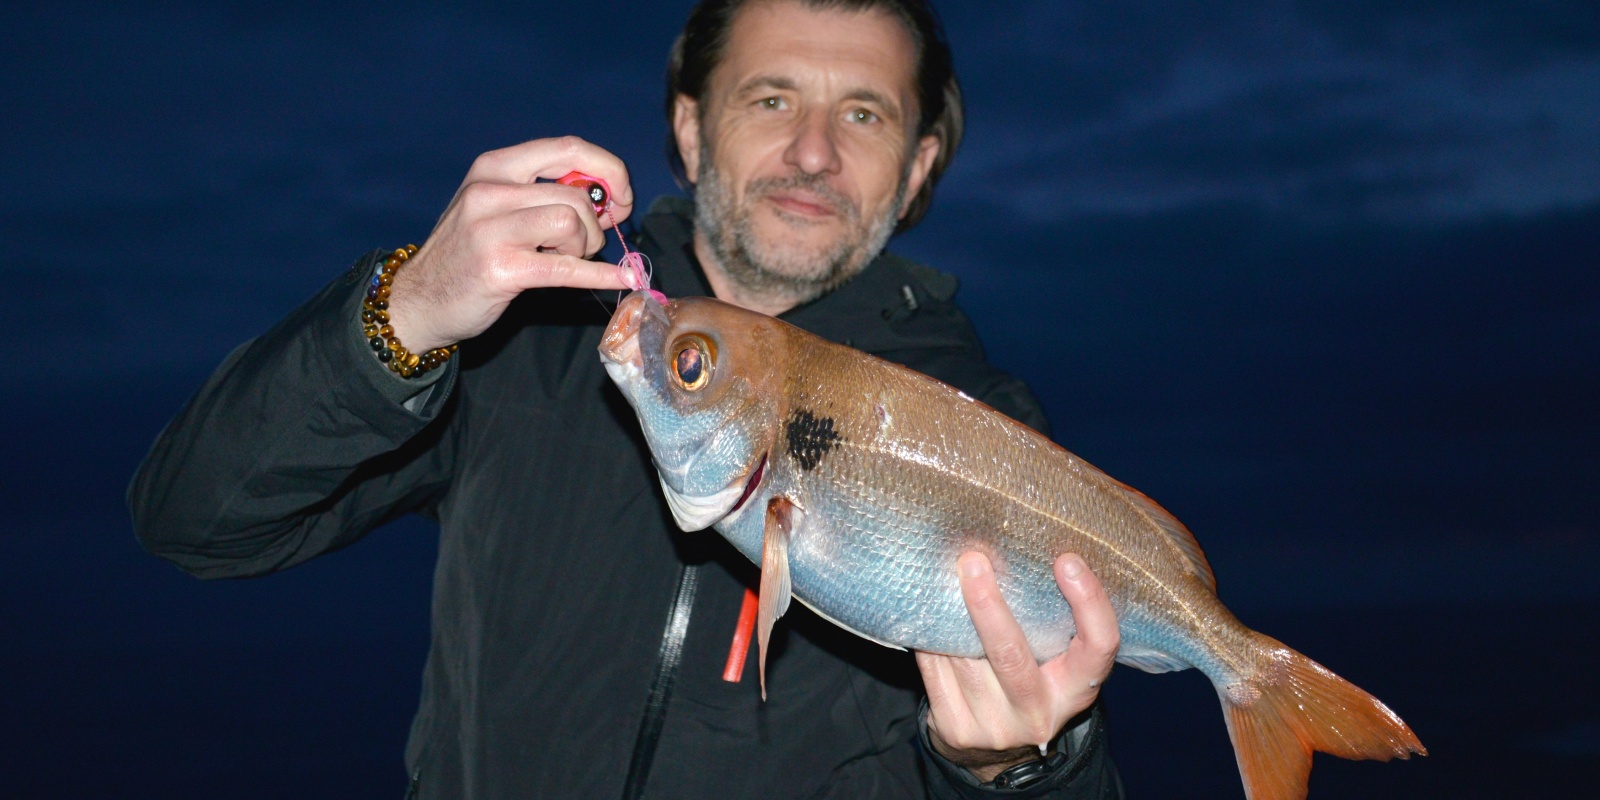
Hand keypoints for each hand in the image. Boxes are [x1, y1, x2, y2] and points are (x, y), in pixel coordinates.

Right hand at [387, 136, 634, 352]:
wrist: (418, 300)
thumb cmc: (467, 253)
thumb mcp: (496, 207)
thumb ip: (544, 194)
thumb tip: (609, 198)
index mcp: (494, 167)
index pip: (567, 148)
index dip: (608, 170)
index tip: (622, 197)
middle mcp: (489, 190)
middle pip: (576, 195)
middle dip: (595, 225)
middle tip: (583, 246)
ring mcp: (491, 229)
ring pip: (572, 222)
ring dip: (584, 248)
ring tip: (565, 260)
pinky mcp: (500, 269)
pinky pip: (566, 268)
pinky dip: (599, 274)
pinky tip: (620, 277)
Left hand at [916, 552, 1118, 781]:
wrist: (1000, 753)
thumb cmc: (1032, 681)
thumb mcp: (1054, 660)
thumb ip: (1047, 622)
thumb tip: (1014, 553)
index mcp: (1076, 690)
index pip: (1099, 646)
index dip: (1090, 603)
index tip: (1067, 560)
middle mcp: (1039, 713)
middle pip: (1011, 655)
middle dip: (988, 605)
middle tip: (972, 560)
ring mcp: (996, 727)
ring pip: (964, 660)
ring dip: (950, 618)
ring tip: (944, 579)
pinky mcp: (957, 729)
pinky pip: (934, 671)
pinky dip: (930, 639)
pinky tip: (928, 614)